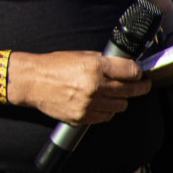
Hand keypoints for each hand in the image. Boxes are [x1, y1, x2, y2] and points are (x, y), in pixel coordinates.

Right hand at [10, 50, 150, 126]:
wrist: (31, 81)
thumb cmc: (53, 66)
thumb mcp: (80, 55)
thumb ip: (103, 61)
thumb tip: (124, 67)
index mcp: (94, 67)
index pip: (132, 72)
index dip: (138, 72)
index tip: (139, 74)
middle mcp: (94, 86)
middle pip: (131, 90)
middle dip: (140, 87)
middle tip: (142, 85)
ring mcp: (89, 104)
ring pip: (121, 106)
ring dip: (121, 99)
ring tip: (113, 93)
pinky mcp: (83, 117)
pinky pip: (106, 116)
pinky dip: (106, 110)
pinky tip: (99, 102)